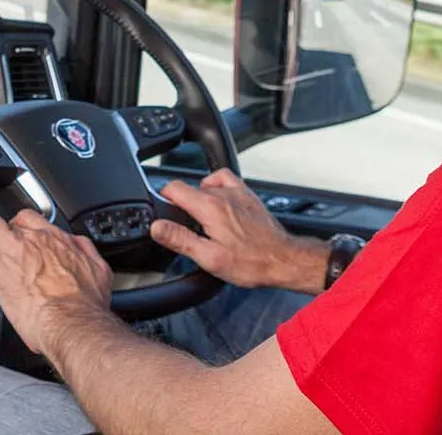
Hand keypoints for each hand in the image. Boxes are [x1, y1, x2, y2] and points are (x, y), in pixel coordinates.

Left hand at [0, 209, 113, 356]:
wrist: (74, 322)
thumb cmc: (86, 305)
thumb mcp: (98, 271)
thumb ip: (85, 252)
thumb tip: (80, 247)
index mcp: (56, 240)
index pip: (36, 221)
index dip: (28, 230)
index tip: (27, 242)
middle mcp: (32, 239)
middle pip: (12, 219)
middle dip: (7, 230)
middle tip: (6, 250)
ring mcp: (10, 249)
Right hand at [151, 169, 328, 293]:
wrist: (285, 260)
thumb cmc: (252, 262)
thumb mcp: (209, 258)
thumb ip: (179, 239)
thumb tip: (157, 227)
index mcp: (209, 207)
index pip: (173, 187)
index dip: (162, 198)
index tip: (163, 213)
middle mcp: (222, 194)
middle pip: (188, 187)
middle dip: (180, 203)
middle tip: (183, 227)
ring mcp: (237, 193)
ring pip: (206, 184)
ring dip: (198, 197)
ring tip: (199, 219)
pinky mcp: (247, 196)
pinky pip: (225, 180)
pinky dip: (216, 186)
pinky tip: (216, 202)